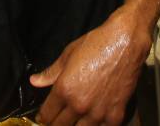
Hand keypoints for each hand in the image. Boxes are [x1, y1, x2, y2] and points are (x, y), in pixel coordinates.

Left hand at [30, 6, 150, 124]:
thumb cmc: (96, 43)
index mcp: (65, 89)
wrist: (125, 42)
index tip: (44, 117)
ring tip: (76, 119)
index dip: (43, 117)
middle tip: (58, 118)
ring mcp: (98, 112)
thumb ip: (51, 72)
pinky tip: (95, 120)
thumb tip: (35, 81)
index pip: (47, 115)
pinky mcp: (116, 115)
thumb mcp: (68, 54)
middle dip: (56, 123)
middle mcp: (79, 104)